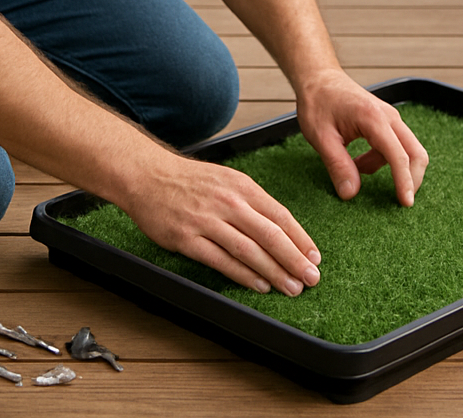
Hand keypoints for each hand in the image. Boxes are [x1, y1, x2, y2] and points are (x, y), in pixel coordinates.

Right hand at [122, 153, 321, 295]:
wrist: (148, 176)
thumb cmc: (190, 181)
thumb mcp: (227, 180)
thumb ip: (252, 202)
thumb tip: (282, 229)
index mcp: (242, 186)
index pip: (280, 216)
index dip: (301, 239)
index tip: (314, 257)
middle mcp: (228, 202)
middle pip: (270, 235)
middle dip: (294, 260)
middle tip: (311, 278)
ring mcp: (207, 221)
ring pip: (249, 251)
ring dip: (274, 272)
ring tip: (291, 287)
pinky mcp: (188, 239)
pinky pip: (221, 261)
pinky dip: (243, 276)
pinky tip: (259, 285)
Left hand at [295, 70, 428, 206]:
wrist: (319, 78)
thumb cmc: (318, 103)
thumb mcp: (321, 137)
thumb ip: (337, 165)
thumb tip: (351, 194)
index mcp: (374, 119)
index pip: (398, 156)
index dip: (405, 182)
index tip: (405, 203)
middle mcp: (389, 117)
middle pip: (416, 153)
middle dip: (412, 179)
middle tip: (399, 201)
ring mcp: (391, 118)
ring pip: (408, 151)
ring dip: (392, 169)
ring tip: (358, 170)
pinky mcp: (387, 122)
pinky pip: (395, 147)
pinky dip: (383, 161)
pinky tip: (358, 163)